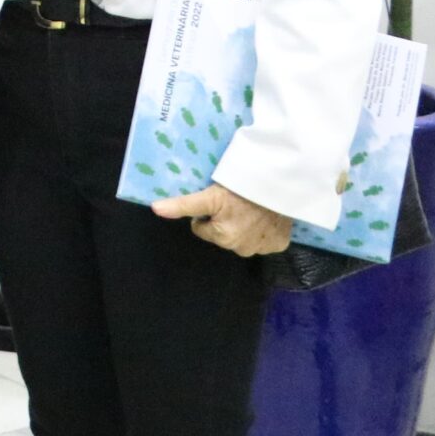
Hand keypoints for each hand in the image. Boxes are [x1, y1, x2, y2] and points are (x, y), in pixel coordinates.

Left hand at [153, 182, 292, 255]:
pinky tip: (266, 217)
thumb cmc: (240, 189)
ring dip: (244, 228)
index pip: (202, 229)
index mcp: (222, 237)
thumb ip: (182, 205)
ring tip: (251, 210)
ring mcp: (262, 249)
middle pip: (222, 236)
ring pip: (242, 239)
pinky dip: (264, 231)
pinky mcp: (280, 245)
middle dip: (225, 222)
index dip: (207, 215)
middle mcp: (241, 249)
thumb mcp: (209, 195)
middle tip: (235, 205)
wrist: (279, 186)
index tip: (218, 203)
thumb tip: (155, 209)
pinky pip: (264, 241)